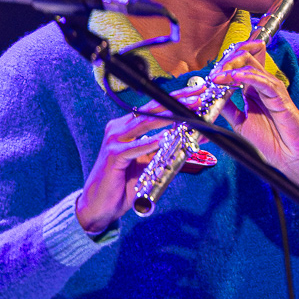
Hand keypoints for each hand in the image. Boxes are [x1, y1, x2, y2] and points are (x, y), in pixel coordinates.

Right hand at [76, 89, 206, 232]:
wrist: (101, 205)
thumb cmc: (125, 183)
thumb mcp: (151, 163)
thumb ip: (168, 149)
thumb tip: (195, 137)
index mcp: (127, 127)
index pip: (154, 108)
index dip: (175, 99)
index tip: (196, 92)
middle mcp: (119, 129)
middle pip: (151, 110)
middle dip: (176, 102)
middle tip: (197, 96)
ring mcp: (114, 141)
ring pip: (144, 124)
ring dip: (168, 118)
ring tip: (187, 113)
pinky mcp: (113, 156)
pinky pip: (134, 148)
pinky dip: (150, 143)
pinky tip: (164, 139)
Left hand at [209, 41, 298, 183]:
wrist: (290, 158)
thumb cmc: (270, 142)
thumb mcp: (240, 123)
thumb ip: (227, 108)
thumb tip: (209, 96)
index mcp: (253, 90)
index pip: (237, 67)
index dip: (221, 67)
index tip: (208, 78)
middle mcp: (262, 86)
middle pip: (244, 60)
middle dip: (226, 62)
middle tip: (213, 74)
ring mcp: (272, 89)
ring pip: (252, 66)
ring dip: (232, 68)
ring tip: (217, 76)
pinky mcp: (280, 97)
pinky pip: (263, 81)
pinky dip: (248, 76)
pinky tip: (234, 77)